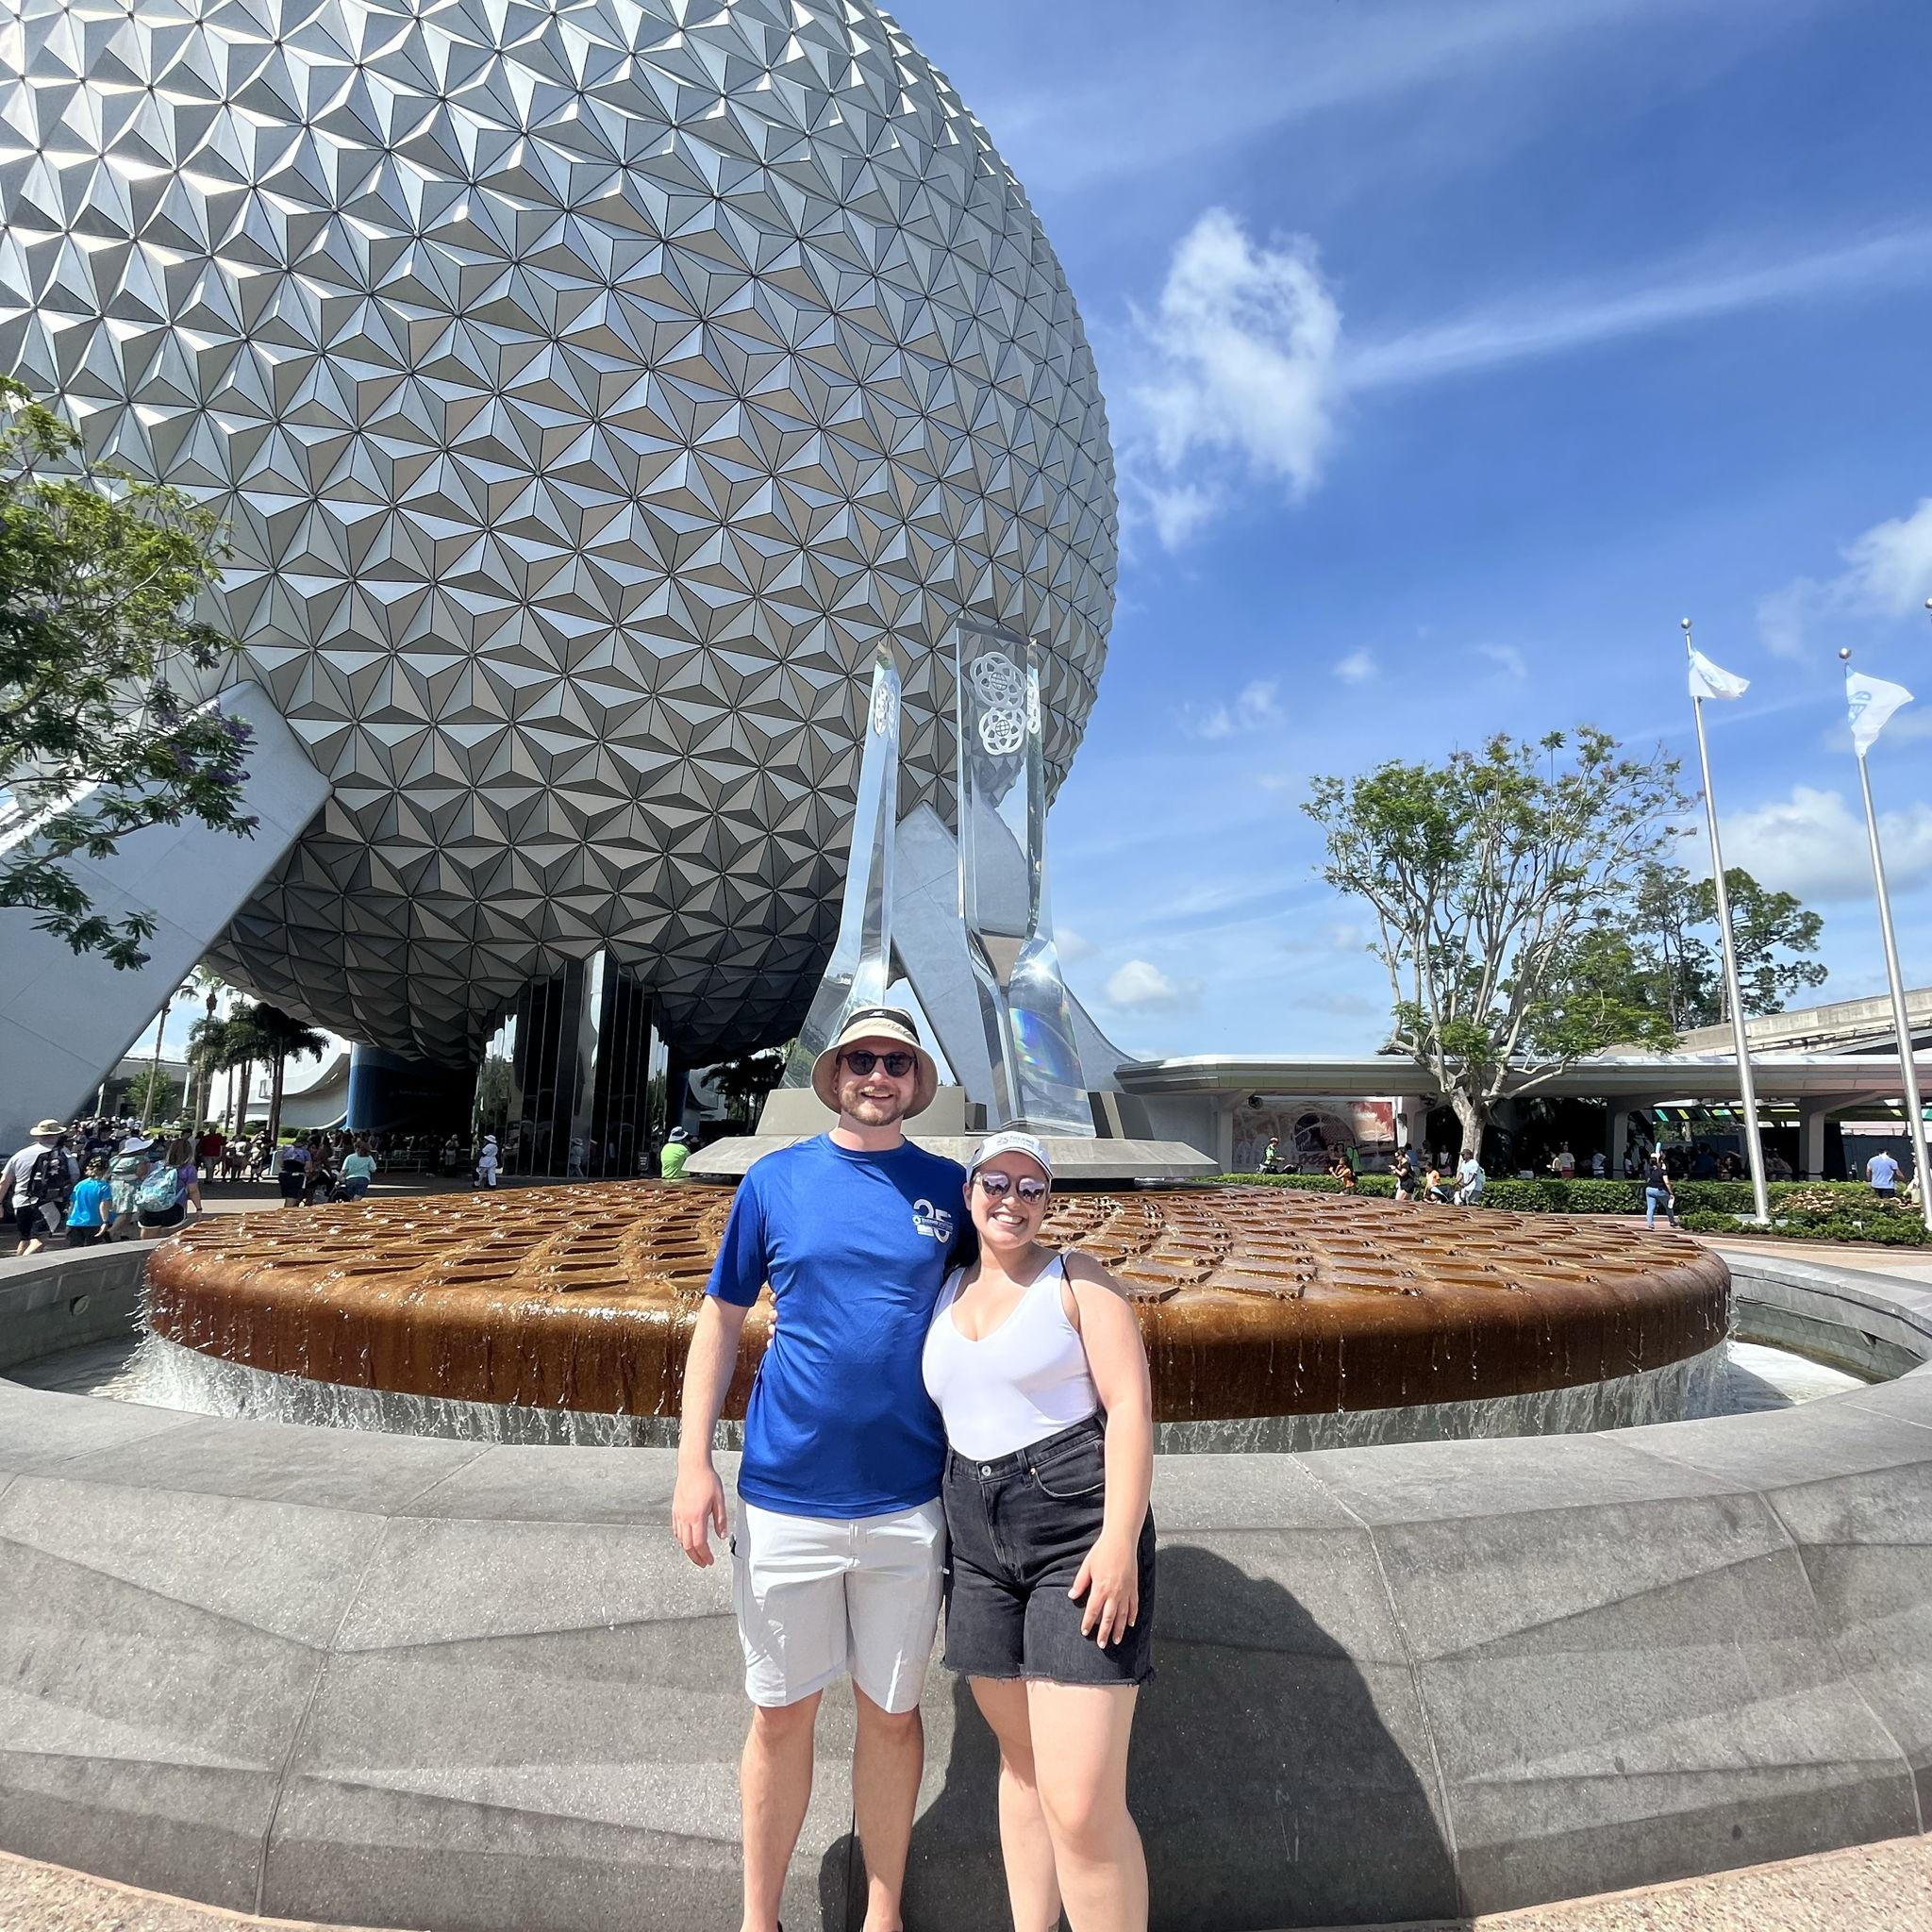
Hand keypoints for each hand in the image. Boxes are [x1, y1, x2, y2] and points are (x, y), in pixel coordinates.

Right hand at [673, 1462, 727, 1566]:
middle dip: (696, 1557)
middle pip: (687, 1546)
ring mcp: (678, 1514)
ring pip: (680, 1539)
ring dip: (688, 1550)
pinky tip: (687, 1540)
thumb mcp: (719, 1499)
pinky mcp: (675, 1510)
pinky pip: (676, 1530)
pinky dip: (682, 1539)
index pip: (699, 1543)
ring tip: (697, 1554)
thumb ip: (720, 1519)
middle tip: (704, 1563)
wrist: (692, 1466)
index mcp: (697, 1517)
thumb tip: (721, 1536)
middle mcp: (685, 1518)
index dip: (705, 1555)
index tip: (710, 1561)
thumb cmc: (707, 1480)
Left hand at [1070, 1529, 1138, 1645]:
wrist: (1121, 1540)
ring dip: (1119, 1629)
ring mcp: (1125, 1591)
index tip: (1085, 1632)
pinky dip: (1132, 1616)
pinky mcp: (1133, 1587)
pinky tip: (1130, 1624)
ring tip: (1116, 1640)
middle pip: (1109, 1618)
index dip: (1088, 1623)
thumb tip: (1072, 1596)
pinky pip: (1134, 1606)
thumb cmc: (1102, 1551)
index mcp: (1100, 1588)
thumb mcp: (1087, 1566)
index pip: (1092, 1611)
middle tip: (1102, 1644)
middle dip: (1104, 1633)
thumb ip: (1080, 1583)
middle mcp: (1114, 1593)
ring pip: (1123, 1616)